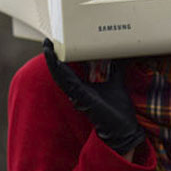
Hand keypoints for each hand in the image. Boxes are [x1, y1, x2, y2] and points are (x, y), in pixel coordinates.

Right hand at [43, 39, 142, 154]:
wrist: (124, 129)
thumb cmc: (118, 109)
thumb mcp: (117, 82)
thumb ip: (115, 69)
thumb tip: (118, 54)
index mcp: (82, 87)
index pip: (67, 70)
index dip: (60, 58)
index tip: (55, 44)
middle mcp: (76, 91)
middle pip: (59, 71)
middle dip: (52, 56)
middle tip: (46, 41)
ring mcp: (77, 95)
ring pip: (60, 75)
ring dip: (52, 61)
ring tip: (46, 47)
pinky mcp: (81, 98)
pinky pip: (67, 83)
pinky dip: (60, 71)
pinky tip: (56, 62)